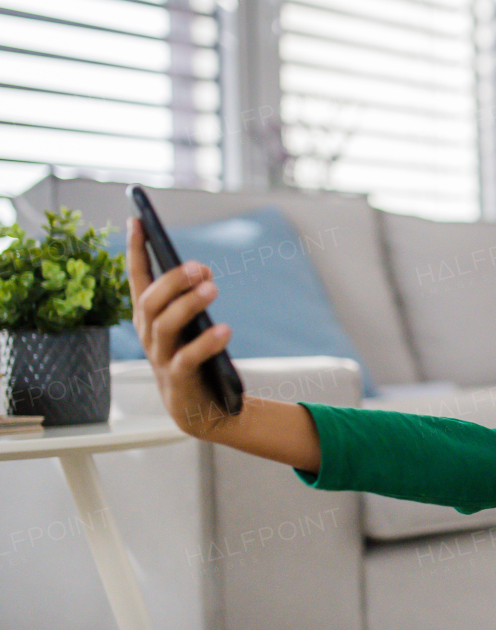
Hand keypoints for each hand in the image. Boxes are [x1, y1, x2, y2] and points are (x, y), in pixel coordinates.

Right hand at [125, 217, 233, 438]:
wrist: (202, 409)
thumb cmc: (196, 358)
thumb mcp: (190, 324)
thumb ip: (192, 296)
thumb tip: (202, 273)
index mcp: (148, 317)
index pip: (137, 278)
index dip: (136, 250)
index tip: (137, 220)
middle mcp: (148, 335)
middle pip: (150, 300)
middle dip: (172, 280)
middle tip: (198, 266)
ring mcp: (160, 357)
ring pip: (164, 325)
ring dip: (188, 304)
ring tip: (213, 288)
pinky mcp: (178, 378)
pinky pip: (189, 357)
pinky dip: (207, 342)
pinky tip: (225, 329)